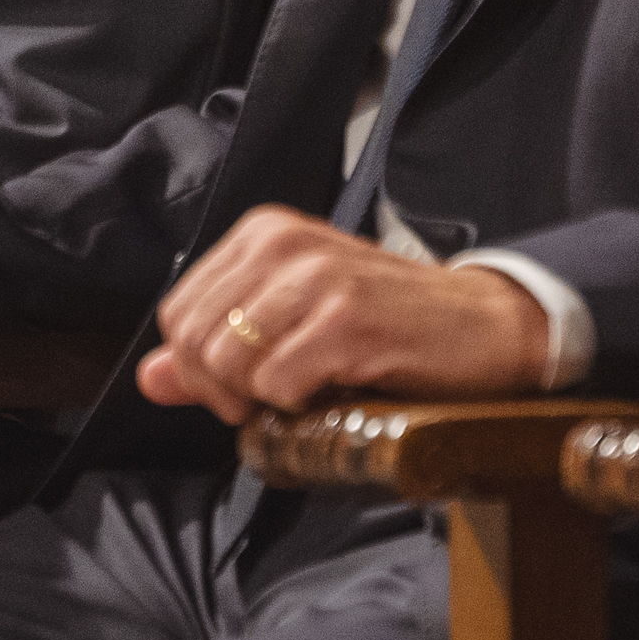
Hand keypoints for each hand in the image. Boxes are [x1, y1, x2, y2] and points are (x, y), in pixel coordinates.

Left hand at [136, 206, 553, 424]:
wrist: (488, 327)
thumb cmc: (390, 327)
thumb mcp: (294, 325)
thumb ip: (217, 349)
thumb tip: (151, 378)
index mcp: (263, 234)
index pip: (178, 312)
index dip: (198, 366)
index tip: (243, 386)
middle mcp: (283, 244)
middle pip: (195, 341)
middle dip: (223, 391)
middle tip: (276, 399)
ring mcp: (316, 279)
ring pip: (228, 364)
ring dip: (261, 400)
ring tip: (308, 392)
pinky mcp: (346, 320)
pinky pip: (276, 384)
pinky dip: (297, 405)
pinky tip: (335, 391)